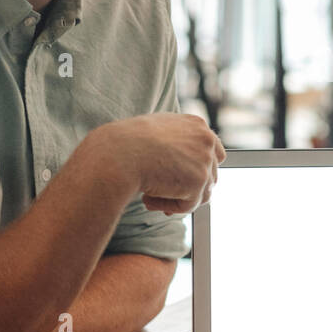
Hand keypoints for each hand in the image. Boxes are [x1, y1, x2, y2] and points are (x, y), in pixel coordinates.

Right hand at [87, 112, 225, 214]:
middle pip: (210, 175)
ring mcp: (205, 160)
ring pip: (201, 192)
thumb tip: (182, 167)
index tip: (179, 180)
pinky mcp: (199, 181)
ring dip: (178, 198)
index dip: (197, 170)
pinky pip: (189, 204)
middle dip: (188, 188)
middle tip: (162, 193)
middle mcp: (206, 140)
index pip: (213, 153)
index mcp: (197, 125)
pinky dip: (169, 206)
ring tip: (150, 196)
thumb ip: (175, 144)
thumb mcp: (156, 133)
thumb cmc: (128, 143)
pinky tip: (147, 199)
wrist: (119, 153)